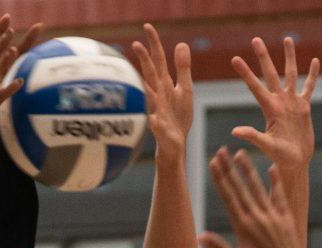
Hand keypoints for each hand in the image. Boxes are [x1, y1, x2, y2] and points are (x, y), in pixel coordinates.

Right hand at [131, 23, 192, 159]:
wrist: (174, 147)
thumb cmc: (177, 118)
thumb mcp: (184, 90)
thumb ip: (183, 68)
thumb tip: (181, 43)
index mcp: (164, 86)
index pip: (158, 61)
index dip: (154, 44)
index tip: (147, 26)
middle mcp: (158, 97)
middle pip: (151, 75)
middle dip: (144, 61)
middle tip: (136, 44)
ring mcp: (157, 113)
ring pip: (149, 99)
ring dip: (144, 89)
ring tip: (140, 80)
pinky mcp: (161, 131)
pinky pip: (157, 127)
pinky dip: (154, 123)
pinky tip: (154, 119)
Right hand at [198, 148, 321, 247]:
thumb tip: (200, 237)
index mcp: (243, 227)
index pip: (228, 197)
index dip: (220, 179)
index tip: (213, 164)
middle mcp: (257, 217)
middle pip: (240, 188)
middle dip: (229, 168)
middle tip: (221, 151)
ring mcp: (272, 215)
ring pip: (258, 188)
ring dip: (248, 170)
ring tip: (240, 153)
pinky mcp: (285, 217)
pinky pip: (279, 195)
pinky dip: (275, 181)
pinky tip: (271, 168)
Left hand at [231, 38, 319, 170]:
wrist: (295, 162)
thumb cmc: (279, 156)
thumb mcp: (266, 146)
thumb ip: (252, 136)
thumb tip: (234, 132)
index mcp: (269, 108)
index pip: (255, 86)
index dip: (245, 73)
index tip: (234, 59)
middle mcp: (279, 101)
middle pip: (270, 74)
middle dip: (263, 57)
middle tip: (255, 39)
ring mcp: (292, 102)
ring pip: (290, 74)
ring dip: (289, 57)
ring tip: (287, 39)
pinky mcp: (304, 107)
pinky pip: (309, 87)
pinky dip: (312, 75)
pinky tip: (314, 61)